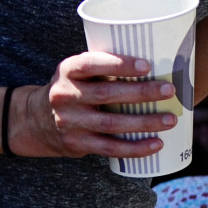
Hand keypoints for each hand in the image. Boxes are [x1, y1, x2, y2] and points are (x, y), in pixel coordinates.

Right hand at [13, 52, 179, 159]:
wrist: (36, 120)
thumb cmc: (75, 87)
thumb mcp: (79, 70)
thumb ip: (105, 65)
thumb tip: (161, 60)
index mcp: (69, 70)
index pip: (92, 64)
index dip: (119, 64)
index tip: (147, 66)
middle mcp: (65, 96)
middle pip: (106, 95)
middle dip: (141, 93)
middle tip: (169, 90)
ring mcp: (69, 122)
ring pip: (111, 124)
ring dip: (144, 123)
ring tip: (170, 119)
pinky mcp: (77, 144)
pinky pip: (109, 148)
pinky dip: (135, 148)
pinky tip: (156, 144)